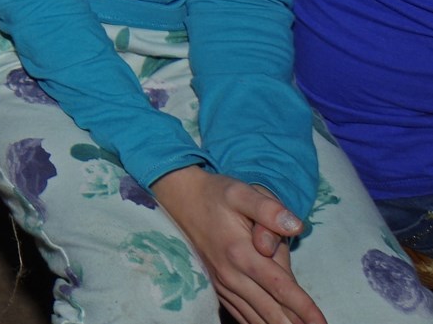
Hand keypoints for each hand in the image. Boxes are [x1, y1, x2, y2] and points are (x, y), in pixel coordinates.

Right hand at [151, 167, 320, 323]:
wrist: (180, 197)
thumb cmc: (216, 193)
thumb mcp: (241, 192)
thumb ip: (268, 209)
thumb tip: (295, 226)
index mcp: (241, 252)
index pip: (281, 287)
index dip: (304, 308)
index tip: (322, 323)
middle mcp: (231, 274)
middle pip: (271, 310)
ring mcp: (222, 283)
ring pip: (256, 317)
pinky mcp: (217, 286)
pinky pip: (240, 315)